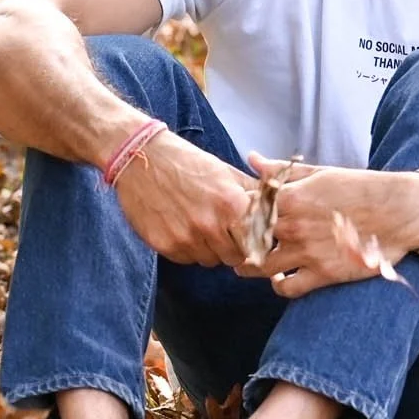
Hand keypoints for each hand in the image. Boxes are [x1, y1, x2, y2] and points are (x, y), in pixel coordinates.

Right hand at [112, 131, 257, 267]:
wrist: (142, 158)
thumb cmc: (189, 163)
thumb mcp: (227, 173)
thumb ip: (253, 195)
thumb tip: (275, 212)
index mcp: (232, 205)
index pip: (257, 242)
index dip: (255, 241)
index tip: (250, 237)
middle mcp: (210, 225)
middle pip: (234, 256)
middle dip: (233, 247)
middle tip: (225, 232)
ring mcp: (186, 237)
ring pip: (210, 260)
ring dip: (210, 249)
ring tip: (201, 226)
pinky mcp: (164, 245)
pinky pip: (186, 259)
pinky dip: (188, 250)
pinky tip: (183, 229)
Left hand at [246, 153, 418, 298]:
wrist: (402, 211)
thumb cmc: (362, 188)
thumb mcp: (322, 173)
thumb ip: (283, 170)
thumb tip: (252, 159)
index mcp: (291, 197)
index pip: (244, 207)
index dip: (238, 212)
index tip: (243, 215)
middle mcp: (294, 226)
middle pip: (246, 238)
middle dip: (241, 240)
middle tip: (243, 240)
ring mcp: (307, 252)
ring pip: (259, 266)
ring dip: (252, 265)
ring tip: (253, 262)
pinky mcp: (324, 273)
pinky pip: (286, 288)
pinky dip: (278, 285)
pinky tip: (281, 277)